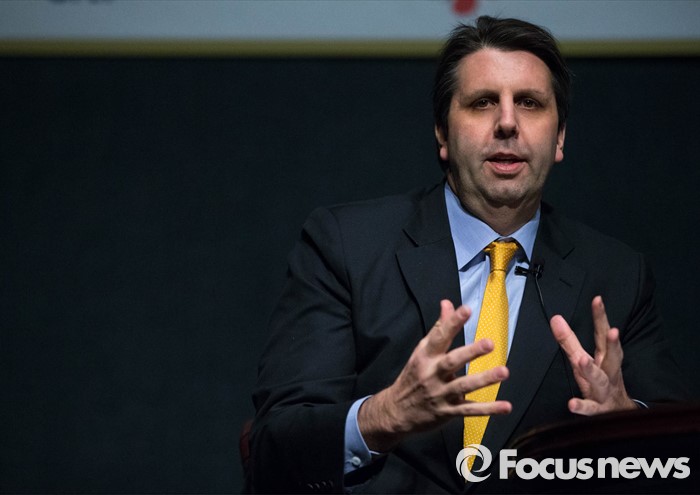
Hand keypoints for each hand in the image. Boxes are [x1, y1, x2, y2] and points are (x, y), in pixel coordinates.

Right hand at [358, 300, 511, 451]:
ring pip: (464, 386)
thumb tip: (447, 303)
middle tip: (490, 343)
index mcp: (425, 356)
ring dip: (484, 379)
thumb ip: (438, 328)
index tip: (466, 309)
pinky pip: (470, 410)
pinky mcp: (448, 411)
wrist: (396, 411)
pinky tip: (506, 407)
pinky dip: (488, 409)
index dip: (452, 322)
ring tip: (503, 372)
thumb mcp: (421, 351)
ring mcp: (440, 394)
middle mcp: (432, 373)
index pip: (439, 336)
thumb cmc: (414, 375)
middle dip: (471, 352)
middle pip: (452, 361)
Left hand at [550, 296, 636, 415]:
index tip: (597, 300)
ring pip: (601, 381)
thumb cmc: (601, 382)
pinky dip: (582, 406)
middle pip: (612, 357)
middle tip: (613, 331)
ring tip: (582, 362)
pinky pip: (590, 409)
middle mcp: (608, 373)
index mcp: (605, 359)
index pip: (603, 335)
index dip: (601, 317)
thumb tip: (556, 318)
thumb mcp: (584, 360)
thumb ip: (569, 341)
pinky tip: (572, 404)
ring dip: (592, 371)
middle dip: (613, 344)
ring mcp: (604, 391)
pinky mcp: (598, 410)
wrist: (620, 414)